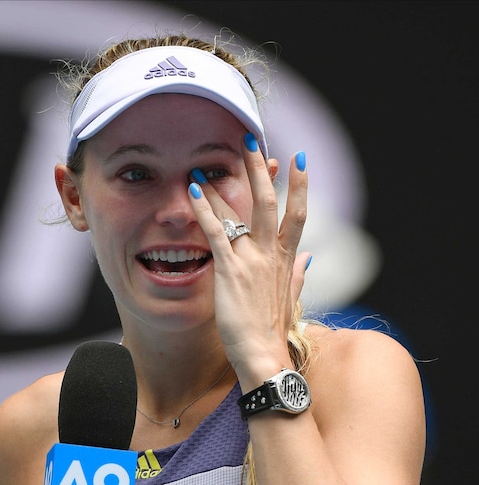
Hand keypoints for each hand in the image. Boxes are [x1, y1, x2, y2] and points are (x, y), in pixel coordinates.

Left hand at [187, 133, 309, 384]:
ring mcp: (251, 261)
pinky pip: (215, 232)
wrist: (264, 358)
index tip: (298, 159)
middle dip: (261, 169)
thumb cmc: (273, 333)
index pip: (296, 214)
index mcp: (286, 261)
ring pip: (243, 210)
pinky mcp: (229, 271)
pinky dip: (204, 209)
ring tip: (209, 159)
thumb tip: (309, 259)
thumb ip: (299, 276)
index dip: (299, 186)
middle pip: (270, 202)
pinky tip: (193, 190)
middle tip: (252, 140)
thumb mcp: (291, 300)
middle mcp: (271, 255)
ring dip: (227, 182)